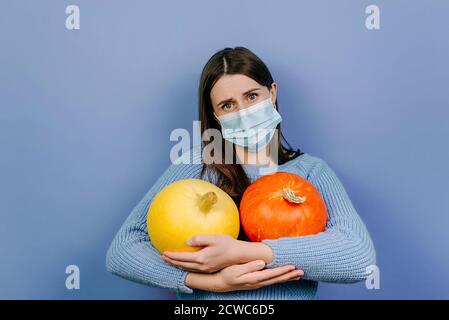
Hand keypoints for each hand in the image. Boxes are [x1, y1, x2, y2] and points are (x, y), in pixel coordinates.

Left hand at [162, 234, 242, 272]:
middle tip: (163, 258)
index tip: (164, 253)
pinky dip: (186, 266)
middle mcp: (202, 266)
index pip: (182, 258)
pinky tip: (185, 263)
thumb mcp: (213, 238)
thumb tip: (187, 241)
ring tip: (171, 261)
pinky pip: (193, 269)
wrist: (238, 254)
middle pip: (183, 265)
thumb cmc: (227, 244)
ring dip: (178, 265)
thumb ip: (199, 238)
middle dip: (172, 261)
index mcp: (201, 258)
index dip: (172, 256)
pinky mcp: (209, 269)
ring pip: (188, 268)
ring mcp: (206, 269)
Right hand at [185, 260, 303, 292]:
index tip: (292, 266)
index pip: (272, 274)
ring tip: (298, 274)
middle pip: (277, 279)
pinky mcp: (257, 283)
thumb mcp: (235, 270)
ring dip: (287, 278)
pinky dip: (281, 279)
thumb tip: (261, 263)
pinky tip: (286, 276)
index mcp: (254, 278)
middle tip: (301, 271)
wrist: (221, 283)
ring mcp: (258, 284)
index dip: (282, 270)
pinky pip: (272, 281)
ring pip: (276, 281)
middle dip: (289, 275)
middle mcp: (258, 282)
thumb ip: (249, 267)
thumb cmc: (227, 274)